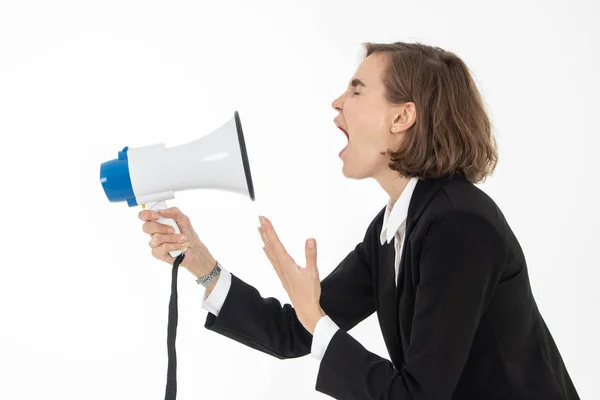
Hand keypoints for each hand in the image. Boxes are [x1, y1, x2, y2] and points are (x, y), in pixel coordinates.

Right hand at [138, 207, 216, 277]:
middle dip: (160, 227)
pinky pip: (163, 247)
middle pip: (146, 227)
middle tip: (172, 229)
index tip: (157, 215)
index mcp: (157, 221)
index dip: (147, 214)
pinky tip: (181, 245)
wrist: (194, 249)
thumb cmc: (187, 233)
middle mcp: (153, 232)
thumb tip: (162, 212)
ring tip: (182, 238)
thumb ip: (174, 212)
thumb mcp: (184, 219)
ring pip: (157, 238)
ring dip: (173, 237)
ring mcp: (154, 243)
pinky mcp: (157, 253)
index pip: (143, 216)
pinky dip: (175, 245)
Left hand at [258, 216, 325, 334]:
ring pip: (269, 251)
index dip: (270, 230)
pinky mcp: (282, 274)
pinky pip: (272, 259)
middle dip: (265, 231)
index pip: (276, 243)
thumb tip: (310, 239)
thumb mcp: (313, 272)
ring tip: (259, 228)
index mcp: (287, 264)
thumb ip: (311, 255)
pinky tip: (265, 248)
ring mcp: (280, 271)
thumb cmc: (309, 292)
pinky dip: (267, 250)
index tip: (264, 219)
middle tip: (259, 218)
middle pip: (270, 245)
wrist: (305, 309)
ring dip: (265, 239)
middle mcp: (281, 266)